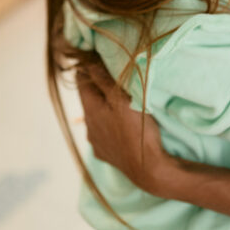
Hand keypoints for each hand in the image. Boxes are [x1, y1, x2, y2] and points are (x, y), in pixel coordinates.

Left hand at [76, 62, 173, 194]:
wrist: (148, 168)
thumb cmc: (138, 129)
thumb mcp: (123, 100)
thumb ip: (104, 81)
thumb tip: (87, 64)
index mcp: (91, 110)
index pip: (81, 83)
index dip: (86, 71)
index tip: (93, 61)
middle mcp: (88, 126)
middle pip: (88, 101)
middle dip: (95, 89)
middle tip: (107, 77)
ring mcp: (95, 142)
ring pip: (94, 119)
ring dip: (101, 109)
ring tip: (114, 102)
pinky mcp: (104, 154)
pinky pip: (101, 134)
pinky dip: (106, 126)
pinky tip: (117, 126)